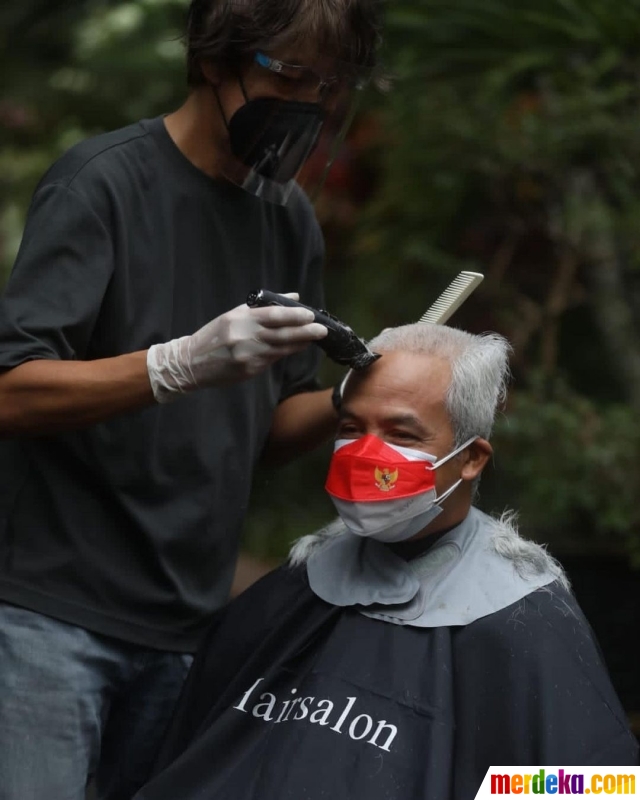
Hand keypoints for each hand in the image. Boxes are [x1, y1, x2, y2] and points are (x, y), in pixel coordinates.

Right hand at [147, 295, 326, 402]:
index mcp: (240, 319)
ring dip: (299, 344)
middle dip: (305, 332)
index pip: (274, 315)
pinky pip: (271, 360)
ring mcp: (247, 355)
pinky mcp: (248, 370)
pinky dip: (285, 353)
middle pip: (282, 333)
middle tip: (322, 330)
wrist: (191, 362)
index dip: (295, 315)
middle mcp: (245, 336)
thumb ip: (263, 307)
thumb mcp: (233, 315)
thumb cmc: (214, 335)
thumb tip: (293, 297)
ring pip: (281, 349)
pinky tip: (296, 348)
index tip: (311, 315)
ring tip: (314, 339)